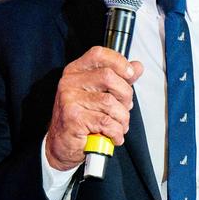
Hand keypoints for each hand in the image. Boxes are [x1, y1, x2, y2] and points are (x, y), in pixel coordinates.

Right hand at [45, 46, 143, 170]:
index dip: (119, 61)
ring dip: (122, 118)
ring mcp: (70, 99)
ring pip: (110, 103)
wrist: (61, 144)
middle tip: (125, 108)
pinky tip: (113, 135)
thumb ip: (119, 79)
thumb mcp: (99, 94)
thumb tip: (137, 66)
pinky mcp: (74, 118)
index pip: (98, 54)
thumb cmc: (82, 118)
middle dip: (125, 95)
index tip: (130, 73)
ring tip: (119, 125)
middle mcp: (70, 82)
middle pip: (108, 77)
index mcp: (76, 71)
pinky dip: (116, 132)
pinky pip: (106, 122)